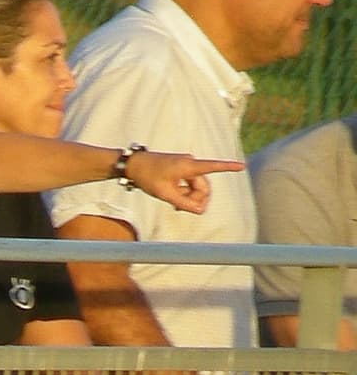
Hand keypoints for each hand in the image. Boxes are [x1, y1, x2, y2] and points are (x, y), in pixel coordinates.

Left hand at [126, 151, 243, 213]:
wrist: (132, 165)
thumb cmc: (147, 176)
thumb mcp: (164, 194)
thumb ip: (183, 203)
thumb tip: (200, 210)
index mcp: (188, 166)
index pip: (212, 166)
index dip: (228, 167)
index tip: (242, 166)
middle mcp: (189, 164)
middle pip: (204, 187)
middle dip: (197, 200)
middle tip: (180, 208)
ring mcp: (185, 166)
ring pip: (197, 188)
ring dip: (189, 198)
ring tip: (174, 205)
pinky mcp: (181, 170)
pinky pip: (190, 185)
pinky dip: (185, 194)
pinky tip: (175, 201)